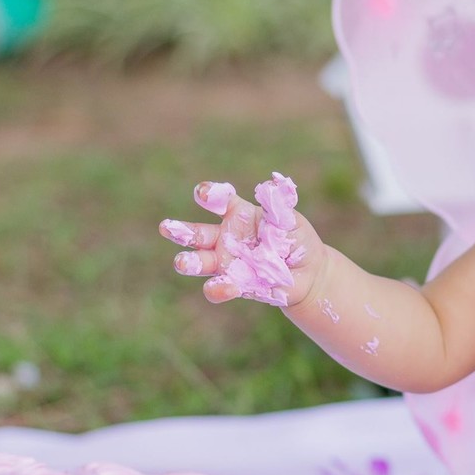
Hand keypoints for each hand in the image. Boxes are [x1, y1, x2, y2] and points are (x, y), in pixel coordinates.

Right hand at [160, 177, 324, 305]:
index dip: (208, 195)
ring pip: (198, 262)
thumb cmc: (296, 239)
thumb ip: (278, 206)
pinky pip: (218, 288)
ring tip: (181, 262)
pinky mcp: (232, 285)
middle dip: (180, 231)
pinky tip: (228, 287)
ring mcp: (225, 263)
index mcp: (237, 214)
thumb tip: (271, 186)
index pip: (217, 201)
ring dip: (187, 262)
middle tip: (167, 227)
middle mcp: (224, 237)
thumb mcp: (290, 220)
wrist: (307, 273)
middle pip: (195, 233)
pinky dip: (219, 289)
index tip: (202, 194)